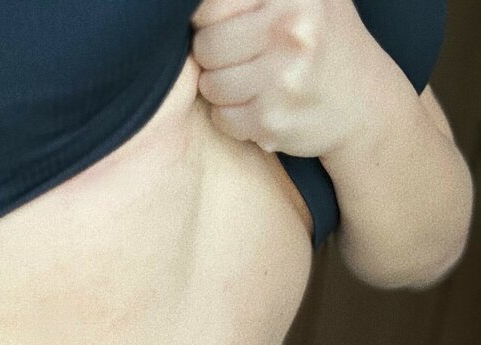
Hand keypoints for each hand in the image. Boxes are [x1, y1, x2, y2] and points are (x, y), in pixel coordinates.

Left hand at [190, 0, 380, 157]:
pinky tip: (258, 106)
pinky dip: (233, 117)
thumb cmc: (324, 42)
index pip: (211, 5)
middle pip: (205, 46)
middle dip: (214, 56)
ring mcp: (281, 78)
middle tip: (240, 58)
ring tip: (251, 82)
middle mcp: (289, 30)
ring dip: (222, 88)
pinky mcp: (272, 120)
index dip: (209, 19)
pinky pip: (222, 118)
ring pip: (210, 84)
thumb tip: (190, 1)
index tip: (226, 27)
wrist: (366, 103)